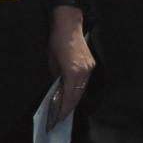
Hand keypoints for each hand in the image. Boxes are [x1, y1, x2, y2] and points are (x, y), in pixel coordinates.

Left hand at [46, 5, 93, 125]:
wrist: (69, 26)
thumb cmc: (57, 42)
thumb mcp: (51, 62)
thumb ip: (56, 78)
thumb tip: (58, 89)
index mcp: (73, 72)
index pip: (69, 96)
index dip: (65, 108)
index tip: (60, 117)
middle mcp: (84, 71)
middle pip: (78, 94)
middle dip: (70, 106)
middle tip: (62, 114)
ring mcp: (90, 67)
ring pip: (83, 88)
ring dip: (75, 97)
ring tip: (67, 105)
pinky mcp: (91, 63)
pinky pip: (85, 80)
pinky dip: (79, 88)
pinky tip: (73, 91)